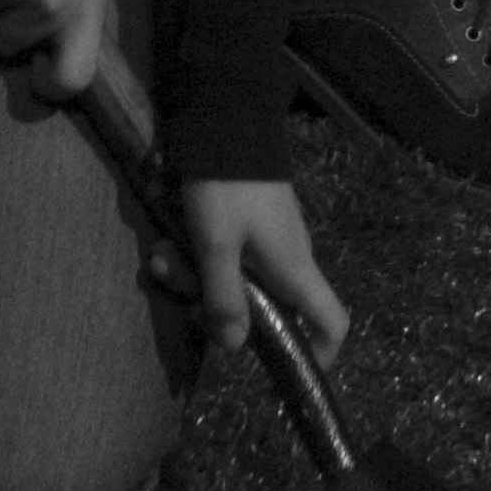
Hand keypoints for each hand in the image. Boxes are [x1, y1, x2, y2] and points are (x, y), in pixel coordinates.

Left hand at [147, 179, 348, 366]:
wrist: (229, 118)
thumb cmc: (228, 187)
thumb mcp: (216, 245)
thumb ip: (225, 299)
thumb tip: (235, 349)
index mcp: (294, 270)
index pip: (332, 322)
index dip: (320, 354)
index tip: (286, 372)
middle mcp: (289, 259)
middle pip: (266, 310)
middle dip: (219, 311)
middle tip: (184, 299)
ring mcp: (270, 239)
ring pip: (236, 281)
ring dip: (195, 278)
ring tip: (159, 259)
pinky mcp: (250, 222)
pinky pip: (226, 255)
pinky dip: (197, 255)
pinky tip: (165, 242)